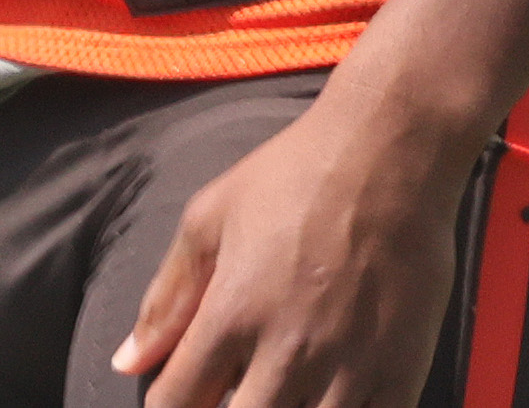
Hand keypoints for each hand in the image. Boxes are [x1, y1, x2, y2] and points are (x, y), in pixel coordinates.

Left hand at [114, 89, 481, 407]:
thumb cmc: (298, 172)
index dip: (173, 406)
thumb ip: (167, 296)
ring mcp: (348, 365)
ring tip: (285, 390)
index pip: (176, 404)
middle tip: (238, 385)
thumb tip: (127, 362)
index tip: (188, 390)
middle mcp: (288, 350)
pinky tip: (334, 396)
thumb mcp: (211, 216)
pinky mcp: (402, 368)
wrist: (394, 147)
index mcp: (232, 313)